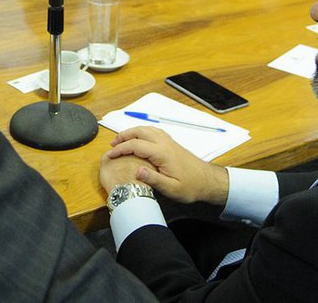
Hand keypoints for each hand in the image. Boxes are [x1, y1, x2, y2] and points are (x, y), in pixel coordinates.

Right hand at [103, 126, 228, 205]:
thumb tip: (137, 171)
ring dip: (132, 132)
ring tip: (121, 141)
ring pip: (147, 129)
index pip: (135, 145)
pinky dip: (142, 132)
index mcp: (162, 153)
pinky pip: (154, 132)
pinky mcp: (172, 144)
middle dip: (123, 136)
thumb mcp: (171, 189)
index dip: (120, 149)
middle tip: (112, 144)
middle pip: (140, 131)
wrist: (208, 181)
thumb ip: (154, 180)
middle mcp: (165, 144)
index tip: (110, 155)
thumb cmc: (191, 187)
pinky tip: (139, 139)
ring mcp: (169, 142)